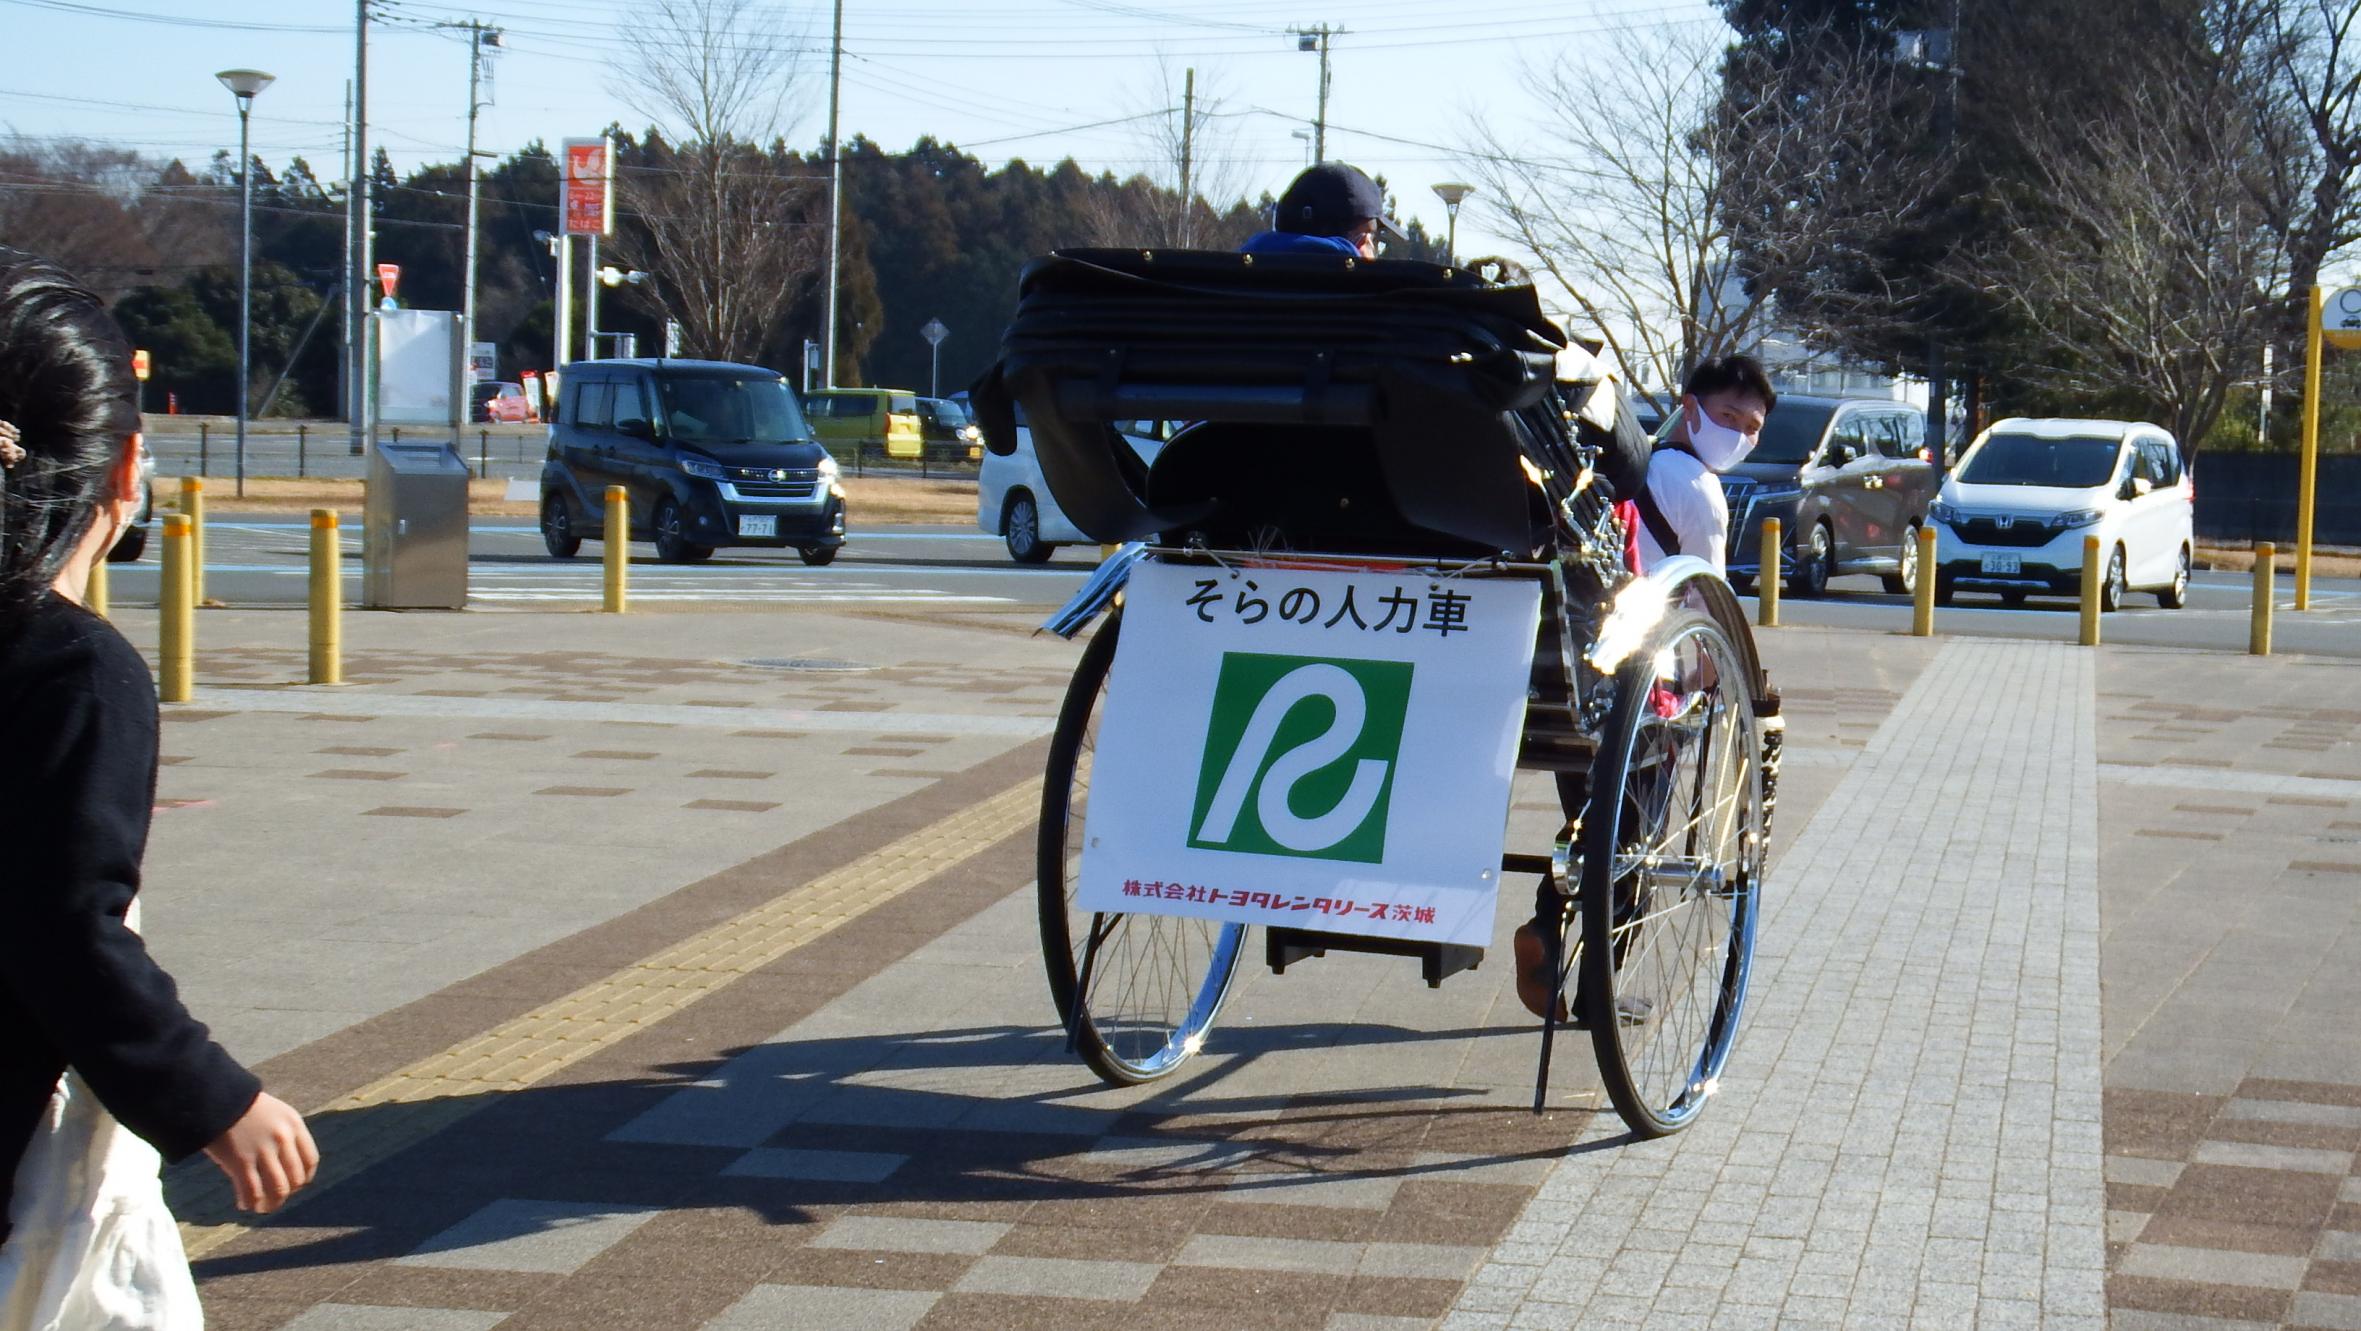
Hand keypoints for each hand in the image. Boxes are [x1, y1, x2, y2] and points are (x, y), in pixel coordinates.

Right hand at [202, 1093, 318, 1213]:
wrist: (214, 1096)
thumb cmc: (241, 1106)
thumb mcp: (274, 1113)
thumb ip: (284, 1134)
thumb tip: (287, 1163)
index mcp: (293, 1125)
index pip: (310, 1160)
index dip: (304, 1177)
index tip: (296, 1185)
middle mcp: (283, 1138)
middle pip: (296, 1178)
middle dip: (287, 1192)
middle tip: (275, 1197)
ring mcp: (263, 1151)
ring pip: (278, 1189)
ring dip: (271, 1204)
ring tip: (262, 1208)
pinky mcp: (241, 1162)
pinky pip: (252, 1192)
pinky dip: (250, 1203)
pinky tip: (244, 1205)